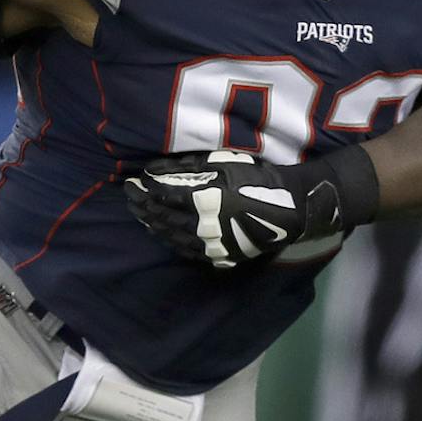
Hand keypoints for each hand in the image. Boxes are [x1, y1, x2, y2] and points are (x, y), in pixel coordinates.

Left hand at [127, 149, 352, 268]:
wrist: (291, 207)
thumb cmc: (257, 177)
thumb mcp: (223, 163)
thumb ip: (185, 168)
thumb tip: (151, 171)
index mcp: (204, 201)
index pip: (162, 197)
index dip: (143, 190)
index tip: (130, 182)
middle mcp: (204, 228)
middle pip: (164, 219)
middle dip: (144, 208)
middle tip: (130, 198)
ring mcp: (212, 247)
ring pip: (173, 238)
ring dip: (154, 226)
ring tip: (142, 215)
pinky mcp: (221, 257)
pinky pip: (188, 252)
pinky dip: (171, 242)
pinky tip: (163, 234)